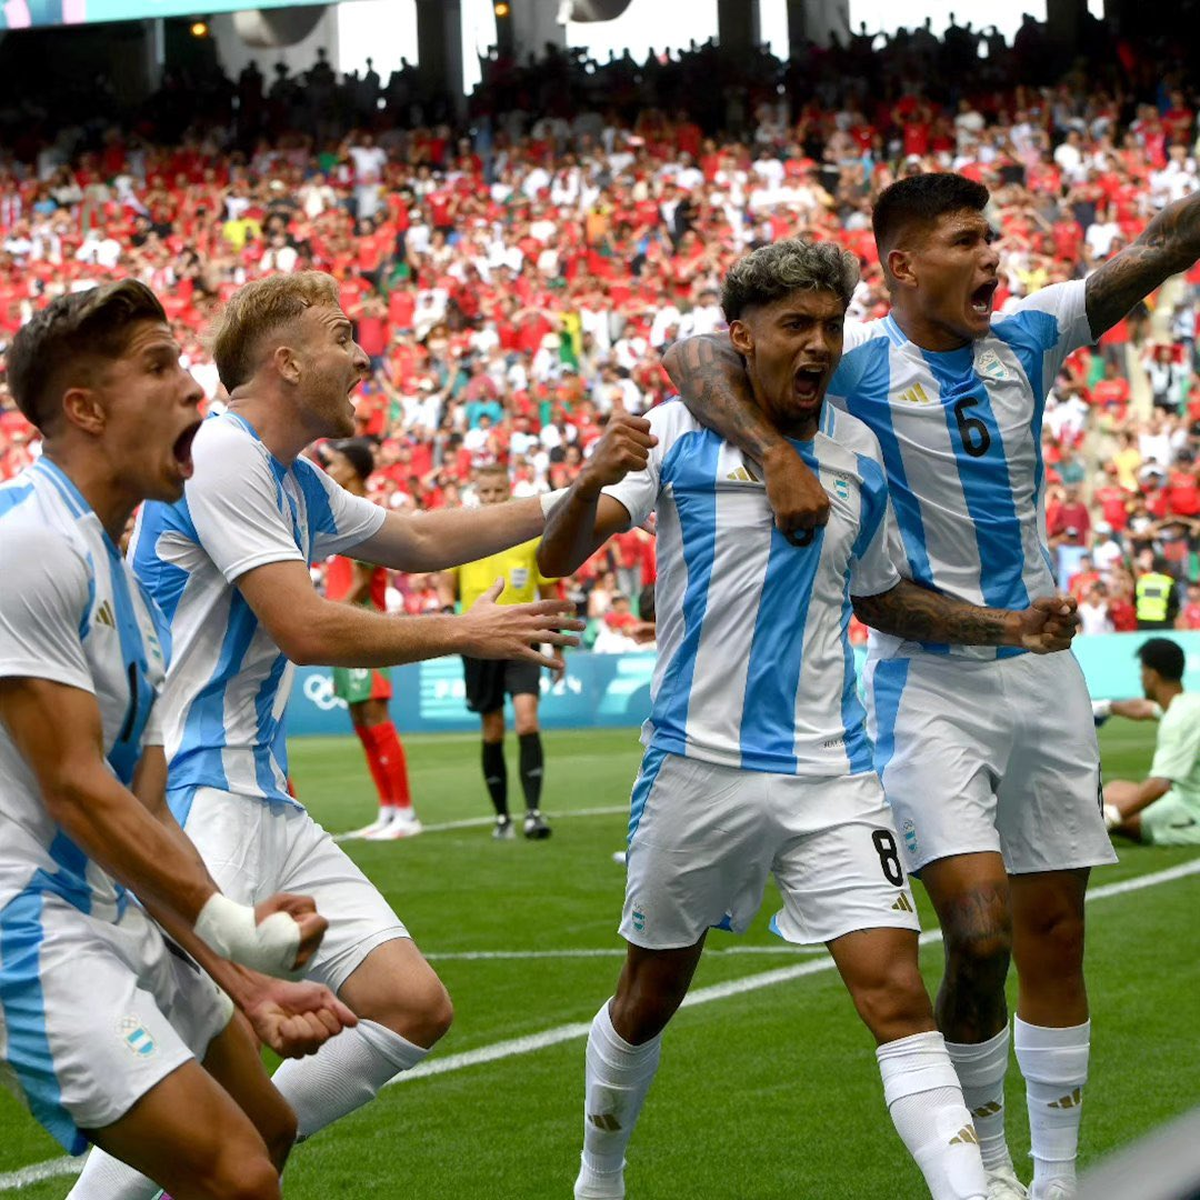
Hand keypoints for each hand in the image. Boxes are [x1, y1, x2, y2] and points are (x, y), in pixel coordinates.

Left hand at [241, 976, 357, 1057]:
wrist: (269, 992)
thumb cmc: (295, 993)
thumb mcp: (322, 995)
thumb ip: (339, 1009)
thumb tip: (355, 1023)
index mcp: (325, 1029)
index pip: (336, 1030)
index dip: (328, 1016)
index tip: (318, 1006)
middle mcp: (313, 1041)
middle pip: (323, 1037)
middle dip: (312, 1018)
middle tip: (303, 1011)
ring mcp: (298, 1048)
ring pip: (309, 1041)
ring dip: (299, 1022)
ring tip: (292, 1016)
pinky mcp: (282, 1050)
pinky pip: (293, 1043)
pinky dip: (288, 1028)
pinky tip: (282, 1023)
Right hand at [255, 893, 326, 972]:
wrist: (239, 941)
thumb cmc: (260, 917)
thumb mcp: (282, 900)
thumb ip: (304, 904)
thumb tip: (317, 920)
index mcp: (295, 940)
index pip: (321, 923)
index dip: (308, 918)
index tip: (292, 919)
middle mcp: (299, 959)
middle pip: (320, 935)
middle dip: (308, 928)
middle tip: (287, 928)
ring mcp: (298, 969)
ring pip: (315, 945)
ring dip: (306, 939)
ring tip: (284, 939)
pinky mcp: (297, 975)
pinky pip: (309, 956)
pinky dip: (302, 949)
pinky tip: (286, 948)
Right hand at [460, 579, 584, 668]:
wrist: (462, 633)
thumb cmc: (472, 617)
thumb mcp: (485, 600)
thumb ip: (496, 589)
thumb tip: (501, 578)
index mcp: (518, 609)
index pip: (545, 605)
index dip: (561, 605)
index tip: (573, 605)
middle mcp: (523, 622)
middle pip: (552, 621)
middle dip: (569, 623)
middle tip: (583, 625)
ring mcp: (520, 637)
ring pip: (549, 638)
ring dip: (564, 641)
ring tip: (576, 643)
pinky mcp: (514, 651)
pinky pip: (536, 658)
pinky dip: (549, 662)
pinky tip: (560, 666)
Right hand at [578, 413, 656, 495]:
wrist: (593, 471)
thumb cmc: (611, 452)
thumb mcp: (622, 434)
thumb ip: (641, 433)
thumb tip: (655, 440)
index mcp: (618, 418)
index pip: (647, 424)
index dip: (641, 435)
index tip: (627, 440)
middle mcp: (617, 427)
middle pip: (648, 439)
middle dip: (640, 449)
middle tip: (622, 452)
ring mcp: (619, 442)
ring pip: (646, 453)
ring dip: (637, 459)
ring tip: (622, 459)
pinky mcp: (622, 457)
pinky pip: (643, 464)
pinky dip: (636, 468)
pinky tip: (623, 466)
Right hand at [762, 442, 830, 535]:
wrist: (782, 463)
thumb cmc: (799, 472)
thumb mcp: (816, 488)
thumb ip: (817, 503)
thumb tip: (814, 516)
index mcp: (823, 504)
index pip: (820, 522)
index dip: (811, 518)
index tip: (804, 513)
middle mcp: (813, 511)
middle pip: (806, 526)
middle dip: (800, 520)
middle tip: (792, 508)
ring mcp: (798, 514)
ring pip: (794, 528)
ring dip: (789, 521)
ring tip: (785, 507)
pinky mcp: (784, 514)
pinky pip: (782, 528)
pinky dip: (779, 522)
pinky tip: (779, 511)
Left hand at [1016, 594, 1079, 652]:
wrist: (1022, 630)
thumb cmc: (1032, 615)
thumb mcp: (1039, 604)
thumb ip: (1052, 602)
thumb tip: (1067, 609)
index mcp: (1065, 607)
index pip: (1073, 604)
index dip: (1067, 606)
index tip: (1056, 609)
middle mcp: (1070, 620)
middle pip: (1075, 619)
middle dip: (1059, 620)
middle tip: (1047, 621)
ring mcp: (1067, 632)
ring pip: (1070, 632)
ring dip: (1054, 630)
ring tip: (1044, 628)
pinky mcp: (1063, 644)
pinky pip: (1065, 643)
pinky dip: (1052, 640)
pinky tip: (1044, 638)